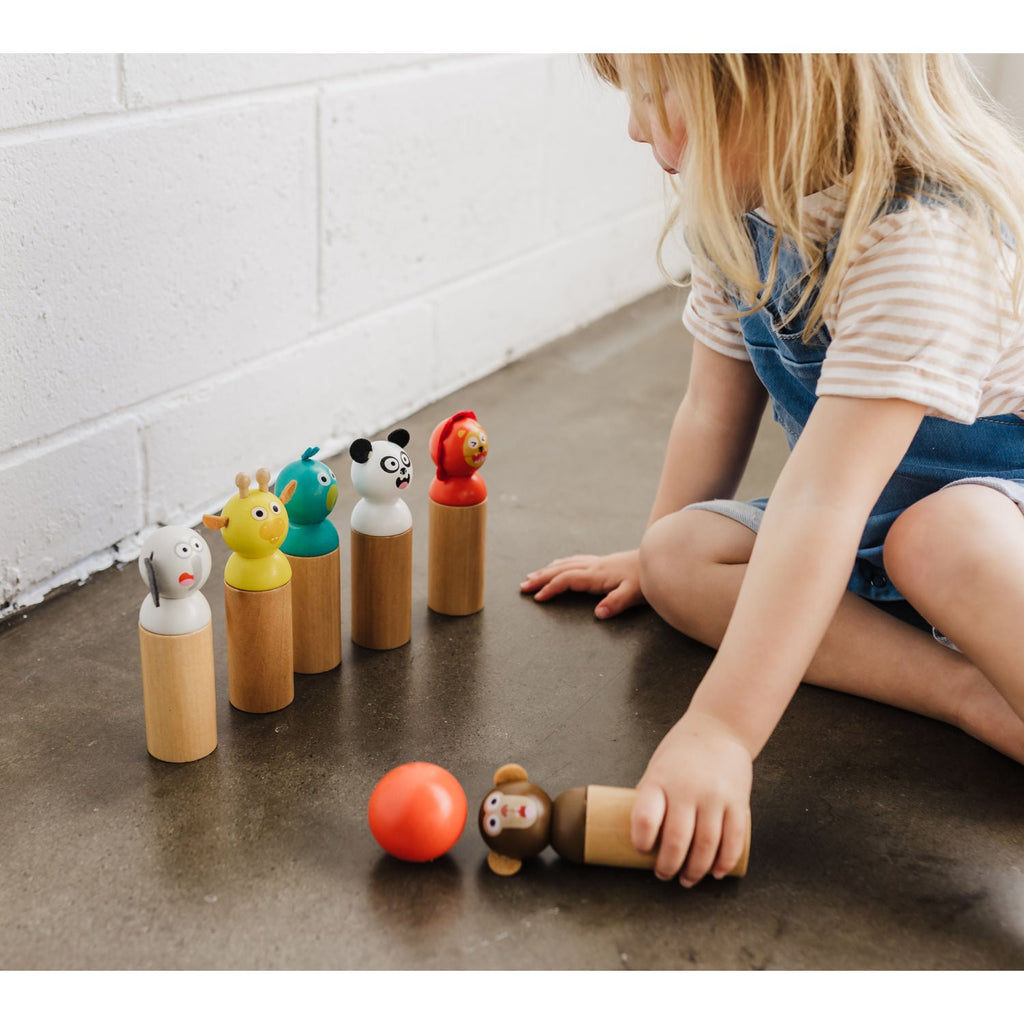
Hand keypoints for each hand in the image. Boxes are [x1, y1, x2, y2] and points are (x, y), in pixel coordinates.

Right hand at [520, 550, 644, 618]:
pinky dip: (560, 564)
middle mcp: (593, 566)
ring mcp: (597, 562)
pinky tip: (557, 565)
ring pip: (565, 564)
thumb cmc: (647, 579)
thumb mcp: (634, 594)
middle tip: (523, 587)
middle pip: (560, 570)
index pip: (567, 580)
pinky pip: (574, 561)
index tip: (538, 598)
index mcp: (597, 575)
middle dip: (540, 578)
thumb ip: (616, 603)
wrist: (659, 558)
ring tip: (531, 577)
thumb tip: (599, 614)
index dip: (551, 588)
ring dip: (546, 571)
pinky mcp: (602, 562)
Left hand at [631, 710, 751, 885]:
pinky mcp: (738, 802)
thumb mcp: (658, 768)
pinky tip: (716, 872)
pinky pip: (733, 840)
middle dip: (669, 866)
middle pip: (677, 840)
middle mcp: (687, 789)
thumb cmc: (682, 753)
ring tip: (687, 879)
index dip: (642, 840)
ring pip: (706, 846)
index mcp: (660, 779)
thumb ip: (652, 799)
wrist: (720, 729)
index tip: (641, 850)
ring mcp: (715, 796)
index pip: (646, 817)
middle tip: (664, 875)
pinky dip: (724, 862)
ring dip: (696, 870)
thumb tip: (641, 838)